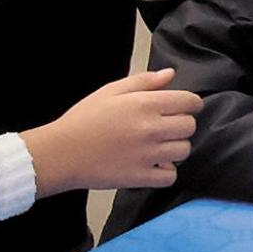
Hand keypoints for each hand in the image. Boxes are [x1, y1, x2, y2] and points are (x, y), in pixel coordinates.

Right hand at [19, 68, 201, 197]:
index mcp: (145, 104)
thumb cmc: (83, 119)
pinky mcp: (140, 177)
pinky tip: (155, 165)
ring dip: (176, 147)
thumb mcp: (111, 91)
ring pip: (184, 150)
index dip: (191, 104)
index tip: (184, 107)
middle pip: (190, 126)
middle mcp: (151, 128)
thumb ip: (144, 81)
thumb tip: (170, 74)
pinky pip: (171, 176)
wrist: (61, 153)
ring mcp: (147, 155)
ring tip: (160, 146)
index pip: (189, 102)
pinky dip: (167, 171)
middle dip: (183, 124)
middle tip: (168, 127)